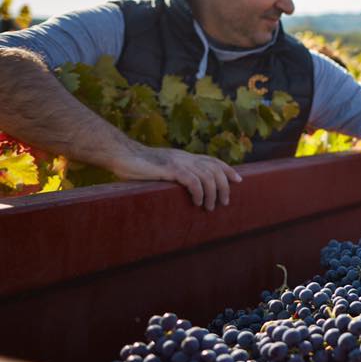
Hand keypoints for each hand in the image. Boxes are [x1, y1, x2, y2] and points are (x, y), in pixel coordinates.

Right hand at [109, 145, 241, 210]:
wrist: (121, 154)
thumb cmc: (136, 164)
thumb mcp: (160, 167)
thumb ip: (173, 173)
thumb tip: (181, 187)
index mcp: (184, 156)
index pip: (213, 160)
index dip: (227, 169)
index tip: (238, 180)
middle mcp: (185, 157)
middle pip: (215, 170)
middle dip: (224, 187)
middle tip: (224, 202)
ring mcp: (178, 162)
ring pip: (207, 177)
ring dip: (212, 194)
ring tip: (209, 207)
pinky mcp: (170, 170)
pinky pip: (192, 181)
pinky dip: (199, 192)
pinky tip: (197, 202)